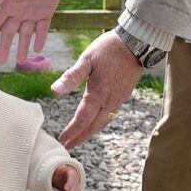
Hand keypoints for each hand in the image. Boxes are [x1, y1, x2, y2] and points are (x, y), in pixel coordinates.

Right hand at [0, 0, 65, 64]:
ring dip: (23, 47)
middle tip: (2, 61)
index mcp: (8, 4)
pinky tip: (38, 49)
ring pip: (25, 34)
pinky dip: (40, 38)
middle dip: (5, 47)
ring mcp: (32, 13)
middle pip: (9, 33)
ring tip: (22, 61)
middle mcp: (18, 11)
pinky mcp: (46, 13)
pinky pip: (42, 29)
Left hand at [51, 30, 144, 148]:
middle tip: (68, 146)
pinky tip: (94, 123)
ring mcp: (118, 99)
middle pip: (93, 126)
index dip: (72, 131)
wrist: (136, 44)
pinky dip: (99, 124)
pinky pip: (110, 115)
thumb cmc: (109, 49)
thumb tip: (54, 90)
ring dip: (90, 133)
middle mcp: (109, 101)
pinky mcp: (123, 96)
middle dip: (80, 138)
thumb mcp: (87, 59)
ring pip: (103, 122)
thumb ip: (71, 76)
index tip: (62, 140)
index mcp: (98, 93)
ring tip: (78, 138)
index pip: (83, 119)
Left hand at [51, 164, 81, 190]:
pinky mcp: (76, 189)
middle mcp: (76, 179)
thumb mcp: (59, 170)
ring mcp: (77, 184)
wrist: (64, 174)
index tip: (65, 189)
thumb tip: (61, 167)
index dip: (69, 184)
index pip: (72, 178)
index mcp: (72, 172)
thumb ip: (59, 170)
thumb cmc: (60, 172)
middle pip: (74, 186)